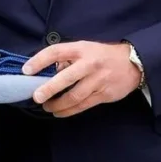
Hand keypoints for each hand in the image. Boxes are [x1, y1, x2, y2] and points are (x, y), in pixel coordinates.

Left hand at [22, 41, 141, 117]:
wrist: (133, 63)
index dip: (39, 60)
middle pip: (66, 78)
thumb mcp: (85, 48)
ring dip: (58, 104)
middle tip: (36, 97)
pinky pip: (83, 105)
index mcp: (81, 49)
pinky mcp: (104, 94)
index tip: (26, 70)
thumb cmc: (102, 55)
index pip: (55, 52)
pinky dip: (69, 111)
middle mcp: (89, 64)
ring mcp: (98, 80)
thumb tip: (49, 71)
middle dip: (49, 88)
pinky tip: (59, 112)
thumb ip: (68, 58)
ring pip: (74, 96)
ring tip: (46, 106)